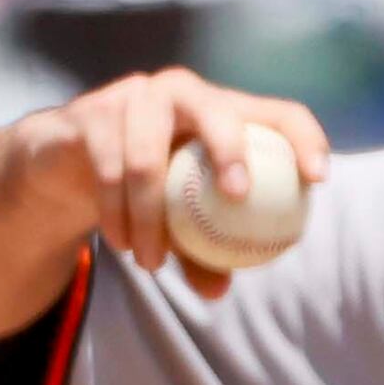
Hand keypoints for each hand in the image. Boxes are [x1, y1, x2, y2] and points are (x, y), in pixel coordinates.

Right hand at [24, 70, 332, 299]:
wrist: (66, 164)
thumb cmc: (146, 191)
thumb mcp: (178, 219)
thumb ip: (202, 250)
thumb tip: (220, 291)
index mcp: (225, 111)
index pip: (281, 113)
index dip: (306, 139)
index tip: (317, 180)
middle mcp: (184, 93)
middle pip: (218, 111)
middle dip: (230, 150)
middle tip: (236, 197)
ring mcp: (135, 97)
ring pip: (148, 157)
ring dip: (150, 218)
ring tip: (152, 263)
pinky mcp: (91, 114)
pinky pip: (108, 169)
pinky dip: (116, 213)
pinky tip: (123, 245)